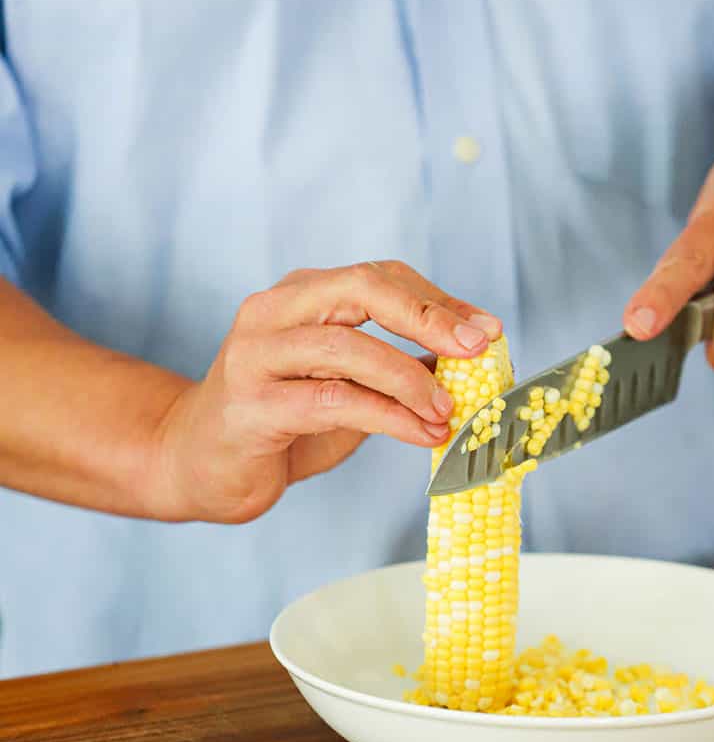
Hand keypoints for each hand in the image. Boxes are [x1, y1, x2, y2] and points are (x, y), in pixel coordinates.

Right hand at [153, 260, 499, 522]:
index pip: (379, 276)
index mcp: (300, 296)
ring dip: (410, 377)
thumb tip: (471, 361)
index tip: (487, 331)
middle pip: (360, 287)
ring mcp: (255, 355)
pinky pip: (332, 400)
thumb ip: (396, 366)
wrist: (197, 465)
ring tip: (448, 411)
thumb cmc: (281, 425)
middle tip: (477, 349)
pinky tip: (420, 433)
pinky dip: (388, 416)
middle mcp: (272, 311)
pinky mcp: (251, 406)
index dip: (437, 300)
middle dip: (428, 316)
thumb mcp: (347, 386)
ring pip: (347, 346)